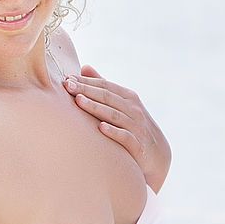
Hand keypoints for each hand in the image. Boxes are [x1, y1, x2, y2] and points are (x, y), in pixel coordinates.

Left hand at [63, 64, 171, 190]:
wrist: (157, 155)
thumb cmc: (133, 126)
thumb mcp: (122, 104)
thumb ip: (104, 86)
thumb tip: (85, 67)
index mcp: (128, 97)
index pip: (105, 86)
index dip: (86, 81)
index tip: (67, 78)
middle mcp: (133, 109)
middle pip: (107, 97)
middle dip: (87, 90)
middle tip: (67, 85)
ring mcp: (136, 127)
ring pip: (114, 115)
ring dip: (96, 107)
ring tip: (79, 101)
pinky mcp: (138, 145)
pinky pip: (125, 137)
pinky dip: (113, 132)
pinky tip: (100, 128)